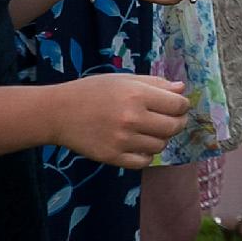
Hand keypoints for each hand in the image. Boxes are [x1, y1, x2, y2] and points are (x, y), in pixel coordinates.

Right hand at [51, 73, 190, 168]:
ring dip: (161, 138)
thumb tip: (182, 89)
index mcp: (138, 95)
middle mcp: (132, 118)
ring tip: (149, 130)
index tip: (177, 106)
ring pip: (160, 145)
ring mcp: (122, 140)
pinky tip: (139, 144)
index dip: (182, 105)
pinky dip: (146, 154)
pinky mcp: (112, 157)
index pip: (178, 105)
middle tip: (170, 119)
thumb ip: (156, 83)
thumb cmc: (93, 91)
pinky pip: (143, 161)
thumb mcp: (125, 79)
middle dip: (177, 122)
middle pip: (174, 127)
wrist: (58, 112)